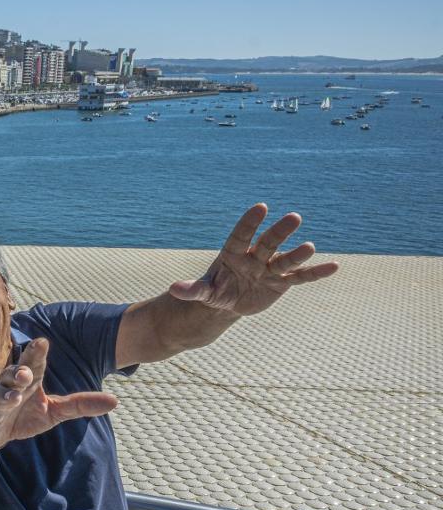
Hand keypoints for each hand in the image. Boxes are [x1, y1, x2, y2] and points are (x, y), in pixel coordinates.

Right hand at [0, 339, 118, 450]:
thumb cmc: (23, 414)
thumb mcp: (55, 411)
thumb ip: (80, 404)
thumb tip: (115, 401)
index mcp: (27, 382)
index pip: (32, 365)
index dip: (36, 354)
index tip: (41, 342)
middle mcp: (8, 387)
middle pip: (12, 376)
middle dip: (17, 373)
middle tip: (26, 372)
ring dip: (3, 396)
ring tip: (13, 398)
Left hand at [170, 204, 339, 316]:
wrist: (229, 302)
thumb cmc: (216, 290)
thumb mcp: (204, 292)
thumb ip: (192, 290)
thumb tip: (173, 290)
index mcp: (234, 253)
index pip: (242, 235)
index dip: (250, 222)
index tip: (260, 207)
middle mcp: (255, 256)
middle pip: (269, 242)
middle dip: (279, 231)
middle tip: (294, 217)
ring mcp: (270, 268)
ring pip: (286, 259)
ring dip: (298, 253)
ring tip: (309, 246)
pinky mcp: (282, 282)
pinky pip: (301, 277)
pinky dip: (316, 273)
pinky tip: (335, 266)